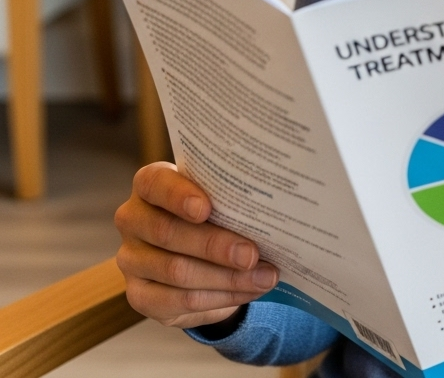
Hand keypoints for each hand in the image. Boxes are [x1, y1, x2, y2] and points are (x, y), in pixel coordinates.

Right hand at [114, 162, 277, 328]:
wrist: (199, 250)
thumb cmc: (214, 210)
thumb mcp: (220, 196)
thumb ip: (230, 198)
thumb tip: (269, 210)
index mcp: (150, 184)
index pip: (155, 184)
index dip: (178, 196)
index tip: (206, 209)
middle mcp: (133, 219)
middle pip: (168, 232)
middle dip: (215, 245)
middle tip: (252, 254)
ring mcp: (131, 260)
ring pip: (177, 271)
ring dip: (226, 277)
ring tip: (264, 276)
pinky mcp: (139, 295)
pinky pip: (179, 300)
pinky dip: (219, 297)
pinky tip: (248, 291)